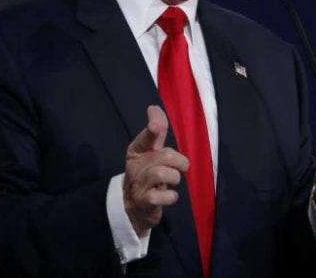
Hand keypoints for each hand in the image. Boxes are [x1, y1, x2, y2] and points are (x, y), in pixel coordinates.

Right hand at [124, 105, 188, 235]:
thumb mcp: (150, 153)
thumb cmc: (147, 175)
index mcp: (136, 151)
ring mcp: (137, 184)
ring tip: (172, 182)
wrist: (135, 208)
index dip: (152, 130)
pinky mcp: (143, 201)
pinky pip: (162, 196)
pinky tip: (170, 196)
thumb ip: (156, 133)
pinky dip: (171, 196)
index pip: (145, 138)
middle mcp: (134, 166)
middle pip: (165, 155)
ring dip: (175, 178)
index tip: (155, 125)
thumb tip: (154, 107)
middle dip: (180, 162)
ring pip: (163, 174)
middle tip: (181, 168)